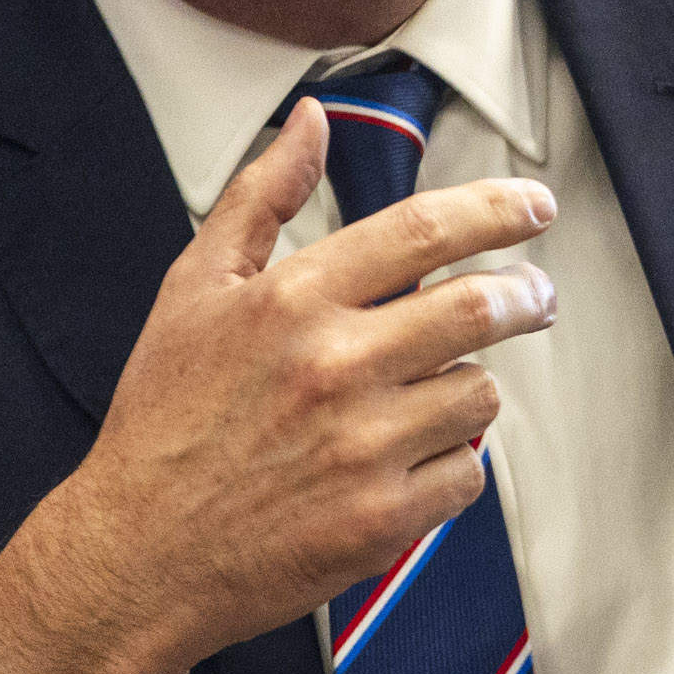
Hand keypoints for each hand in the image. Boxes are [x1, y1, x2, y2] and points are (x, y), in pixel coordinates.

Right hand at [0, 98, 558, 673]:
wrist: (136, 554)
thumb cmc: (165, 418)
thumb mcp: (194, 289)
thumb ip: (260, 196)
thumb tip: (311, 119)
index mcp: (292, 300)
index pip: (425, 231)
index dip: (498, 210)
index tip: (537, 205)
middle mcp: (335, 365)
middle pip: (481, 307)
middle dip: (527, 295)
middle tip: (535, 297)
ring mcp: (363, 446)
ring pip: (479, 395)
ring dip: (470, 388)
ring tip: (430, 396)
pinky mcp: (382, 519)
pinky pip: (467, 475)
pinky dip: (452, 466)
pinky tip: (407, 462)